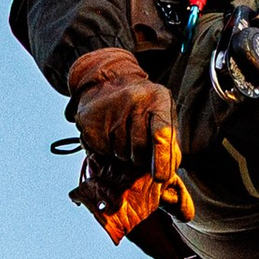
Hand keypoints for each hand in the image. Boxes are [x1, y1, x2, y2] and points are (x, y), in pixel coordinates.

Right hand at [67, 47, 177, 177]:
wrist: (106, 82)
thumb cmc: (141, 104)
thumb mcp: (162, 112)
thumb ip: (169, 140)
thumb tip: (167, 173)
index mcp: (157, 99)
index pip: (162, 132)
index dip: (162, 157)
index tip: (161, 176)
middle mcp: (133, 101)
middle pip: (139, 149)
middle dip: (140, 157)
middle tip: (138, 145)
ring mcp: (110, 110)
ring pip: (120, 152)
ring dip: (123, 152)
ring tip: (123, 134)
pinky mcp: (90, 121)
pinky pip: (102, 150)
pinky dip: (107, 149)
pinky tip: (109, 133)